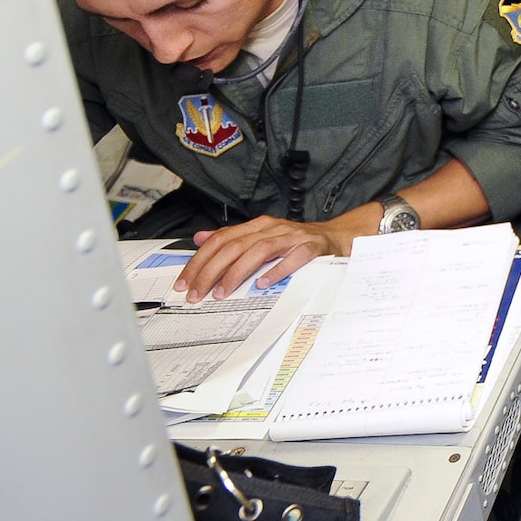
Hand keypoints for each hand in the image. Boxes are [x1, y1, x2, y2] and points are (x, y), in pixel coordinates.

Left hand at [176, 215, 348, 299]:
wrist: (336, 238)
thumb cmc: (295, 242)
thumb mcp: (261, 236)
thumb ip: (232, 237)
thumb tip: (200, 238)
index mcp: (258, 226)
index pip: (221, 239)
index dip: (200, 261)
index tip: (185, 283)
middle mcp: (273, 228)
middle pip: (235, 245)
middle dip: (211, 271)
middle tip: (196, 294)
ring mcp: (293, 237)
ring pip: (259, 250)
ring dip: (237, 272)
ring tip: (222, 292)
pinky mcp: (312, 248)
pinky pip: (294, 258)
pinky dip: (277, 270)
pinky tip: (263, 284)